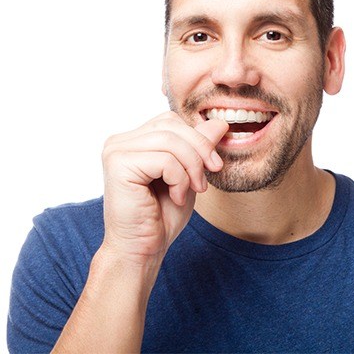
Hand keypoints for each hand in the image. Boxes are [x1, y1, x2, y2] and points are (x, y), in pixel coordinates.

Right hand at [100, 111, 228, 263]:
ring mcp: (115, 151)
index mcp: (133, 140)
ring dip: (191, 167)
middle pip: (171, 125)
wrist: (143, 250)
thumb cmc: (162, 215)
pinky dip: (179, 180)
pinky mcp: (118, 165)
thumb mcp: (189, 174)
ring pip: (170, 141)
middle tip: (209, 176)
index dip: (198, 139)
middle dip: (199, 149)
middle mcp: (119, 141)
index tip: (213, 165)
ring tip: (192, 190)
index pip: (171, 120)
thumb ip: (199, 147)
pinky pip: (164, 160)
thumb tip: (220, 122)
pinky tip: (176, 197)